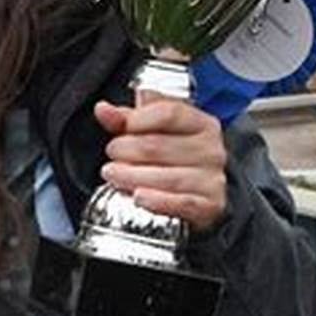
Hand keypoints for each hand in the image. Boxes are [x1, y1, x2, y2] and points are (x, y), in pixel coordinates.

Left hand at [94, 99, 227, 233]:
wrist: (195, 193)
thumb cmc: (170, 157)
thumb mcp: (149, 131)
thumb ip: (125, 118)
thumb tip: (103, 109)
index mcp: (200, 123)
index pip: (168, 113)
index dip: (136, 120)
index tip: (121, 129)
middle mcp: (211, 150)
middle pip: (157, 146)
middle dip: (124, 150)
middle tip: (112, 156)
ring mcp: (212, 179)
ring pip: (166, 177)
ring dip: (131, 177)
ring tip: (112, 175)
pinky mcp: (209, 205)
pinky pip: (182, 203)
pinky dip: (157, 201)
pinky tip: (138, 197)